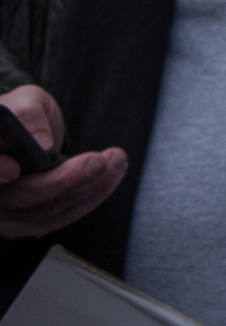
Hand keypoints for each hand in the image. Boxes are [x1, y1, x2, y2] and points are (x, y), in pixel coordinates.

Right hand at [0, 84, 125, 236]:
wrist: (28, 133)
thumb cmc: (24, 115)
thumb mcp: (28, 101)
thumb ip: (28, 115)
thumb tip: (40, 143)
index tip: (15, 170)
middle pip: (19, 196)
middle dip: (62, 181)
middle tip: (97, 161)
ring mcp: (3, 213)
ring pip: (44, 212)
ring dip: (86, 188)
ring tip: (115, 160)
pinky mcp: (26, 223)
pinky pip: (60, 218)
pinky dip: (90, 198)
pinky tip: (112, 175)